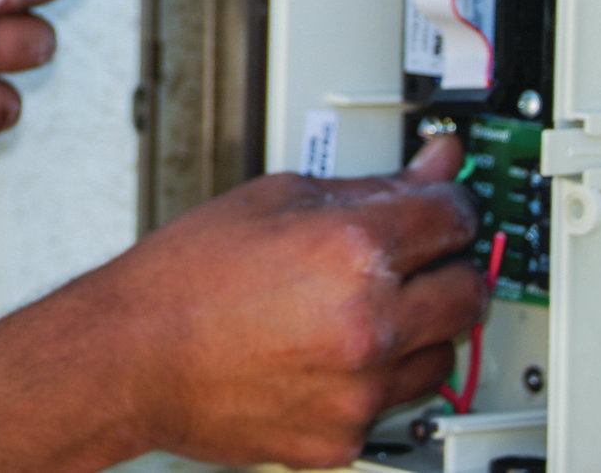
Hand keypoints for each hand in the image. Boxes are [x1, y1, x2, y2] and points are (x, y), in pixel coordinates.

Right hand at [46, 139, 486, 469]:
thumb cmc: (184, 277)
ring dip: (419, 328)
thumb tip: (432, 165)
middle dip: (448, 266)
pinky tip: (329, 353)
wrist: (131, 356)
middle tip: (415, 258)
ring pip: (444, 353)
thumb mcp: (272, 199)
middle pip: (469, 289)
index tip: (446, 206)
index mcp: (351, 249)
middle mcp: (369, 322)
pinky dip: (375, 377)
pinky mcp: (346, 434)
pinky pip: (395, 402)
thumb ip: (366, 184)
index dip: (452, 202)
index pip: (455, 215)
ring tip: (359, 311)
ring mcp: (361, 386)